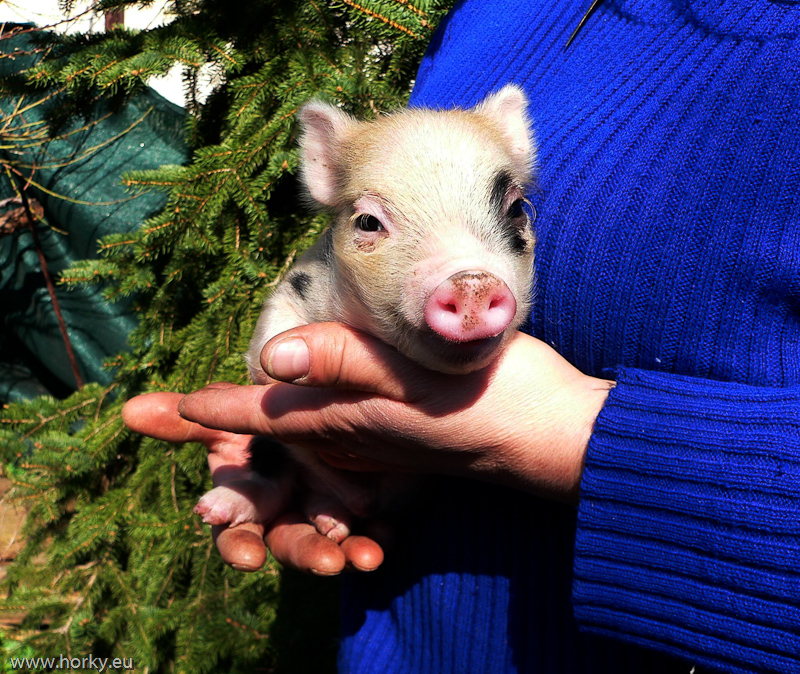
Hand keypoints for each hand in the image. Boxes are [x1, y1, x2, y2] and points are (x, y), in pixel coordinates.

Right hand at [121, 390, 385, 574]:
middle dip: (301, 552)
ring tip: (355, 558)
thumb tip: (128, 410)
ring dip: (337, 554)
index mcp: (252, 485)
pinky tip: (381, 546)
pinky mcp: (365, 512)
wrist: (346, 399)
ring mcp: (325, 512)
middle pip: (284, 540)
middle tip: (324, 559)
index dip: (237, 541)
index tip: (247, 558)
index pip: (235, 523)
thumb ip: (197, 414)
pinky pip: (368, 538)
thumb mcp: (245, 406)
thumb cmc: (283, 407)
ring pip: (324, 543)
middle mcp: (285, 504)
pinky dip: (372, 545)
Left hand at [177, 323, 613, 503]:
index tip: (139, 411)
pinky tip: (298, 406)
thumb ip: (341, 360)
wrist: (546, 435)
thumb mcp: (412, 372)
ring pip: (288, 439)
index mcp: (338, 420)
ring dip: (246, 430)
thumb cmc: (485, 397)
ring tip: (205, 416)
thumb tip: (270, 353)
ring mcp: (367, 442)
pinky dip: (295, 428)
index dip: (194, 412)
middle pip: (258, 435)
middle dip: (206, 428)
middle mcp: (343, 437)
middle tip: (154, 416)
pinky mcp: (392, 436)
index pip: (250, 417)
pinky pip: (325, 440)